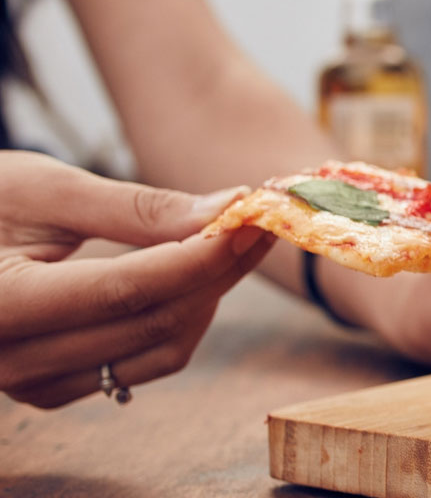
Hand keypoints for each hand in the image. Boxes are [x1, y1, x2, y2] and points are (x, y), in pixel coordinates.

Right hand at [0, 151, 273, 407]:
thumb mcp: (42, 188)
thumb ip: (134, 207)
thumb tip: (226, 209)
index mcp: (0, 304)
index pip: (128, 289)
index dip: (201, 255)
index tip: (253, 216)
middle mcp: (11, 358)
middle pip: (153, 321)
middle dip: (218, 270)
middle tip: (259, 220)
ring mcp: (30, 381)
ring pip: (159, 349)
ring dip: (207, 296)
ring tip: (230, 243)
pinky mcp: (49, 387)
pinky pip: (140, 363)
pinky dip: (180, 320)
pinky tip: (193, 276)